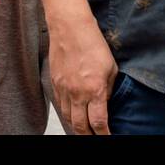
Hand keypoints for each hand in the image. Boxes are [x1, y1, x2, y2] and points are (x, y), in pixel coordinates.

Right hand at [47, 18, 117, 134]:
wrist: (69, 27)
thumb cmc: (92, 43)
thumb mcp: (110, 67)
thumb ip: (108, 88)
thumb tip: (104, 101)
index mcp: (94, 89)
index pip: (98, 122)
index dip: (104, 134)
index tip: (108, 136)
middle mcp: (77, 93)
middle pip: (80, 126)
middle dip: (88, 135)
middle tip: (95, 136)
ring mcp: (63, 88)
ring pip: (67, 117)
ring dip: (76, 126)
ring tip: (83, 129)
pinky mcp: (54, 82)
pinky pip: (60, 104)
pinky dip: (66, 112)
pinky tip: (72, 113)